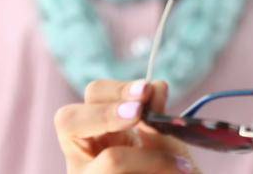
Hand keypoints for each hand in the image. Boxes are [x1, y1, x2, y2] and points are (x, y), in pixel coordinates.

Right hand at [54, 79, 198, 173]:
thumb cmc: (170, 171)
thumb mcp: (165, 140)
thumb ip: (157, 115)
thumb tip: (155, 86)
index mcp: (96, 133)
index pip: (90, 98)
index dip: (116, 90)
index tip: (147, 89)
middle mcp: (81, 158)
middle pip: (68, 120)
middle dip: (106, 113)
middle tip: (139, 114)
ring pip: (109, 162)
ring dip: (152, 158)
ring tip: (184, 165)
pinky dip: (160, 169)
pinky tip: (184, 171)